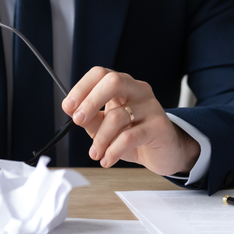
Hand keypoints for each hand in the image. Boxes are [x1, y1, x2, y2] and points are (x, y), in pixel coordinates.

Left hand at [63, 67, 200, 175]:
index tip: (68, 106)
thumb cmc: (134, 135)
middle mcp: (138, 90)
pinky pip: (129, 137)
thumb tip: (71, 110)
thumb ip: (91, 118)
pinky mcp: (159, 127)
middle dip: (90, 101)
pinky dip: (113, 151)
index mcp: (123, 85)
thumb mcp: (107, 126)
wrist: (165, 152)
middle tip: (78, 121)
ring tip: (95, 153)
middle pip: (113, 81)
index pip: (100, 74)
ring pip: (117, 116)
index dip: (81, 87)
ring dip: (100, 138)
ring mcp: (151, 107)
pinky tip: (107, 159)